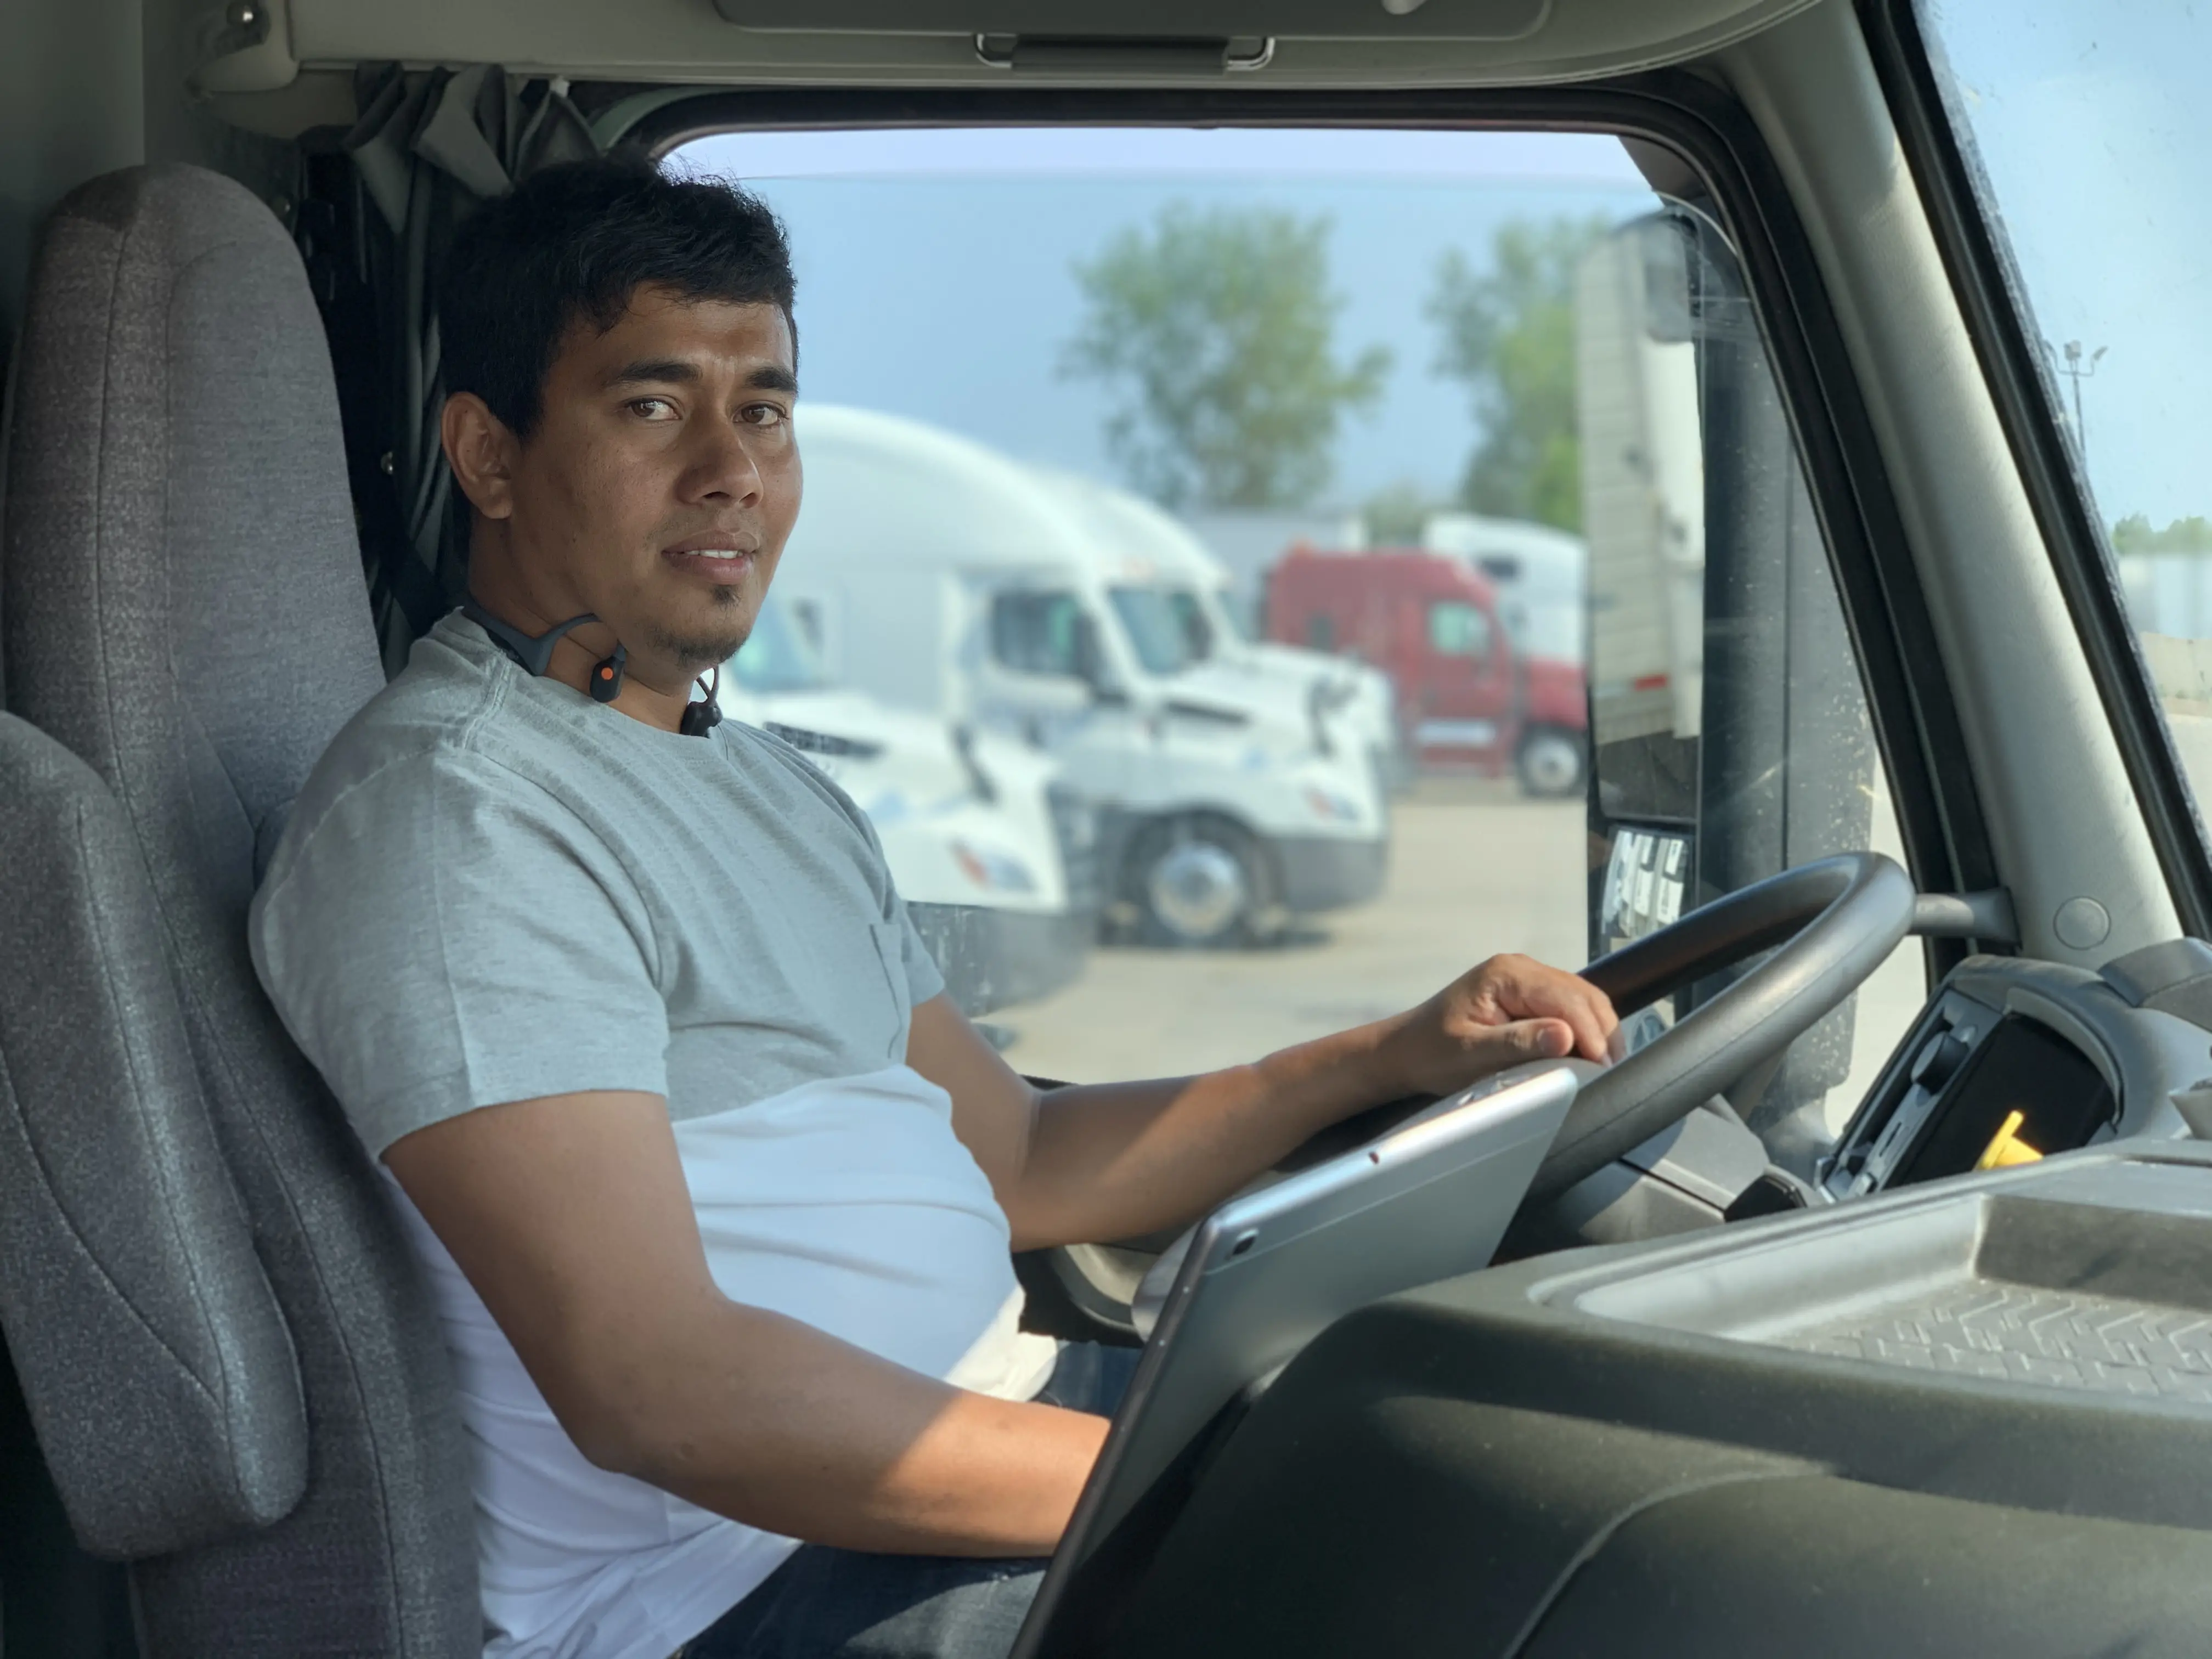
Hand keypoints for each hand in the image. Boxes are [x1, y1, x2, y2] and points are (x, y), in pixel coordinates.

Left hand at [1381, 954, 1618, 1098]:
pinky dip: (1585, 1030)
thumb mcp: (1470, 1053)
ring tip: (1604, 1067)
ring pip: (1582, 999)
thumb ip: (1517, 1043)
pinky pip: (1570, 1008)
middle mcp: (1521, 969)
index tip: (1601, 1067)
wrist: (1405, 1051)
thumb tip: (1565, 1036)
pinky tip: (1588, 1055)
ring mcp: (1527, 980)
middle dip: (1602, 1031)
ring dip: (1599, 1031)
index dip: (1589, 1031)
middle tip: (1611, 1072)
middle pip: (1582, 994)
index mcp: (1506, 974)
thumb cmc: (1430, 1053)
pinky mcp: (1530, 997)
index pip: (1565, 997)